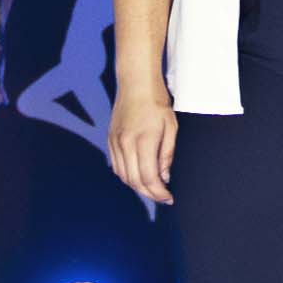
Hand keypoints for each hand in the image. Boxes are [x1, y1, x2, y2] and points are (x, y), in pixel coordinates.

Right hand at [106, 81, 178, 208]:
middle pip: (134, 181)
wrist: (136, 84)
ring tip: (152, 189)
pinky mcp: (110, 140)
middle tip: (162, 197)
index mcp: (143, 140)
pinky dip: (127, 176)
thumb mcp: (171, 127)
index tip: (168, 197)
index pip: (148, 177)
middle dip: (149, 193)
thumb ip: (167, 154)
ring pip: (123, 176)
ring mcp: (115, 142)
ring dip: (137, 187)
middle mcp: (125, 144)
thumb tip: (164, 176)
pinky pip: (116, 166)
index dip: (159, 192)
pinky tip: (138, 177)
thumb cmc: (157, 103)